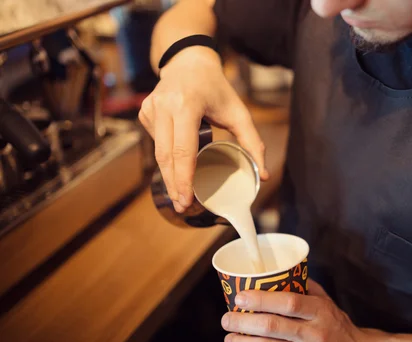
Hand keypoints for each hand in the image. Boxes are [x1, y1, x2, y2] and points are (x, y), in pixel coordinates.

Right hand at [139, 47, 267, 212]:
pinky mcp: (145, 112)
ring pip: (157, 152)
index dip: (183, 179)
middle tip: (183, 206)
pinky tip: (175, 166)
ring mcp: (151, 108)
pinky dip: (166, 157)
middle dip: (174, 185)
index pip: (182, 150)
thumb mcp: (239, 112)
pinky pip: (155, 142)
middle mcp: (164, 106)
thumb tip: (262, 175)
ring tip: (179, 196)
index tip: (186, 200)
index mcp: (186, 105)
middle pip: (165, 156)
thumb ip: (253, 143)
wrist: (188, 61)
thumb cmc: (216, 88)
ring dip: (168, 176)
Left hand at [220, 280, 377, 341]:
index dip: (261, 299)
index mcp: (320, 311)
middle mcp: (316, 334)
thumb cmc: (339, 329)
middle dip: (242, 322)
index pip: (288, 302)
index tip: (240, 297)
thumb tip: (280, 272)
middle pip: (272, 326)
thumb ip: (307, 288)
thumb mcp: (329, 304)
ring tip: (229, 340)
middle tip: (227, 320)